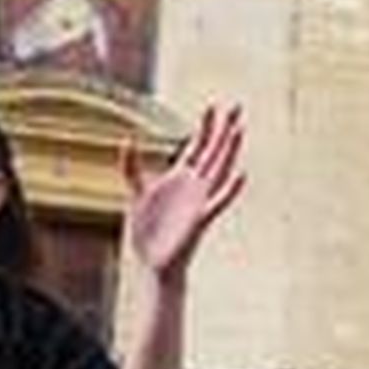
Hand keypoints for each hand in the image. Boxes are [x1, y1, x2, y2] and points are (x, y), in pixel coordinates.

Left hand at [121, 103, 244, 283]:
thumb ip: (132, 167)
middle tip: (236, 107)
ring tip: (239, 130)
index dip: (204, 127)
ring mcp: (199, 201)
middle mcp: (194, 186)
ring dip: (229, 151)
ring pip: (219, 171)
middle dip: (224, 130)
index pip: (197, 146)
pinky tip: (241, 174)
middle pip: (213, 152)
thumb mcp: (136, 192)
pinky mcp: (200, 219)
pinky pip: (218, 202)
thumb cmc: (148, 231)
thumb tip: (127, 140)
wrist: (153, 262)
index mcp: (180, 177)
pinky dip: (230, 190)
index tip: (212, 106)